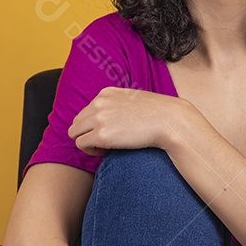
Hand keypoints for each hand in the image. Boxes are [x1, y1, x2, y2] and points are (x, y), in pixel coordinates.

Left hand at [67, 88, 187, 155]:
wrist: (170, 121)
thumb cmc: (158, 114)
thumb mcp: (135, 100)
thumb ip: (120, 104)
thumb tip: (114, 119)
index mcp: (106, 93)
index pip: (87, 111)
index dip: (95, 125)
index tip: (111, 132)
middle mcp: (99, 103)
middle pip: (77, 122)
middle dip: (88, 134)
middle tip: (105, 143)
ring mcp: (99, 118)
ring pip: (75, 133)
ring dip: (87, 143)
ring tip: (105, 148)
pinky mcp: (101, 135)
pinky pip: (81, 144)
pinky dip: (91, 151)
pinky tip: (106, 152)